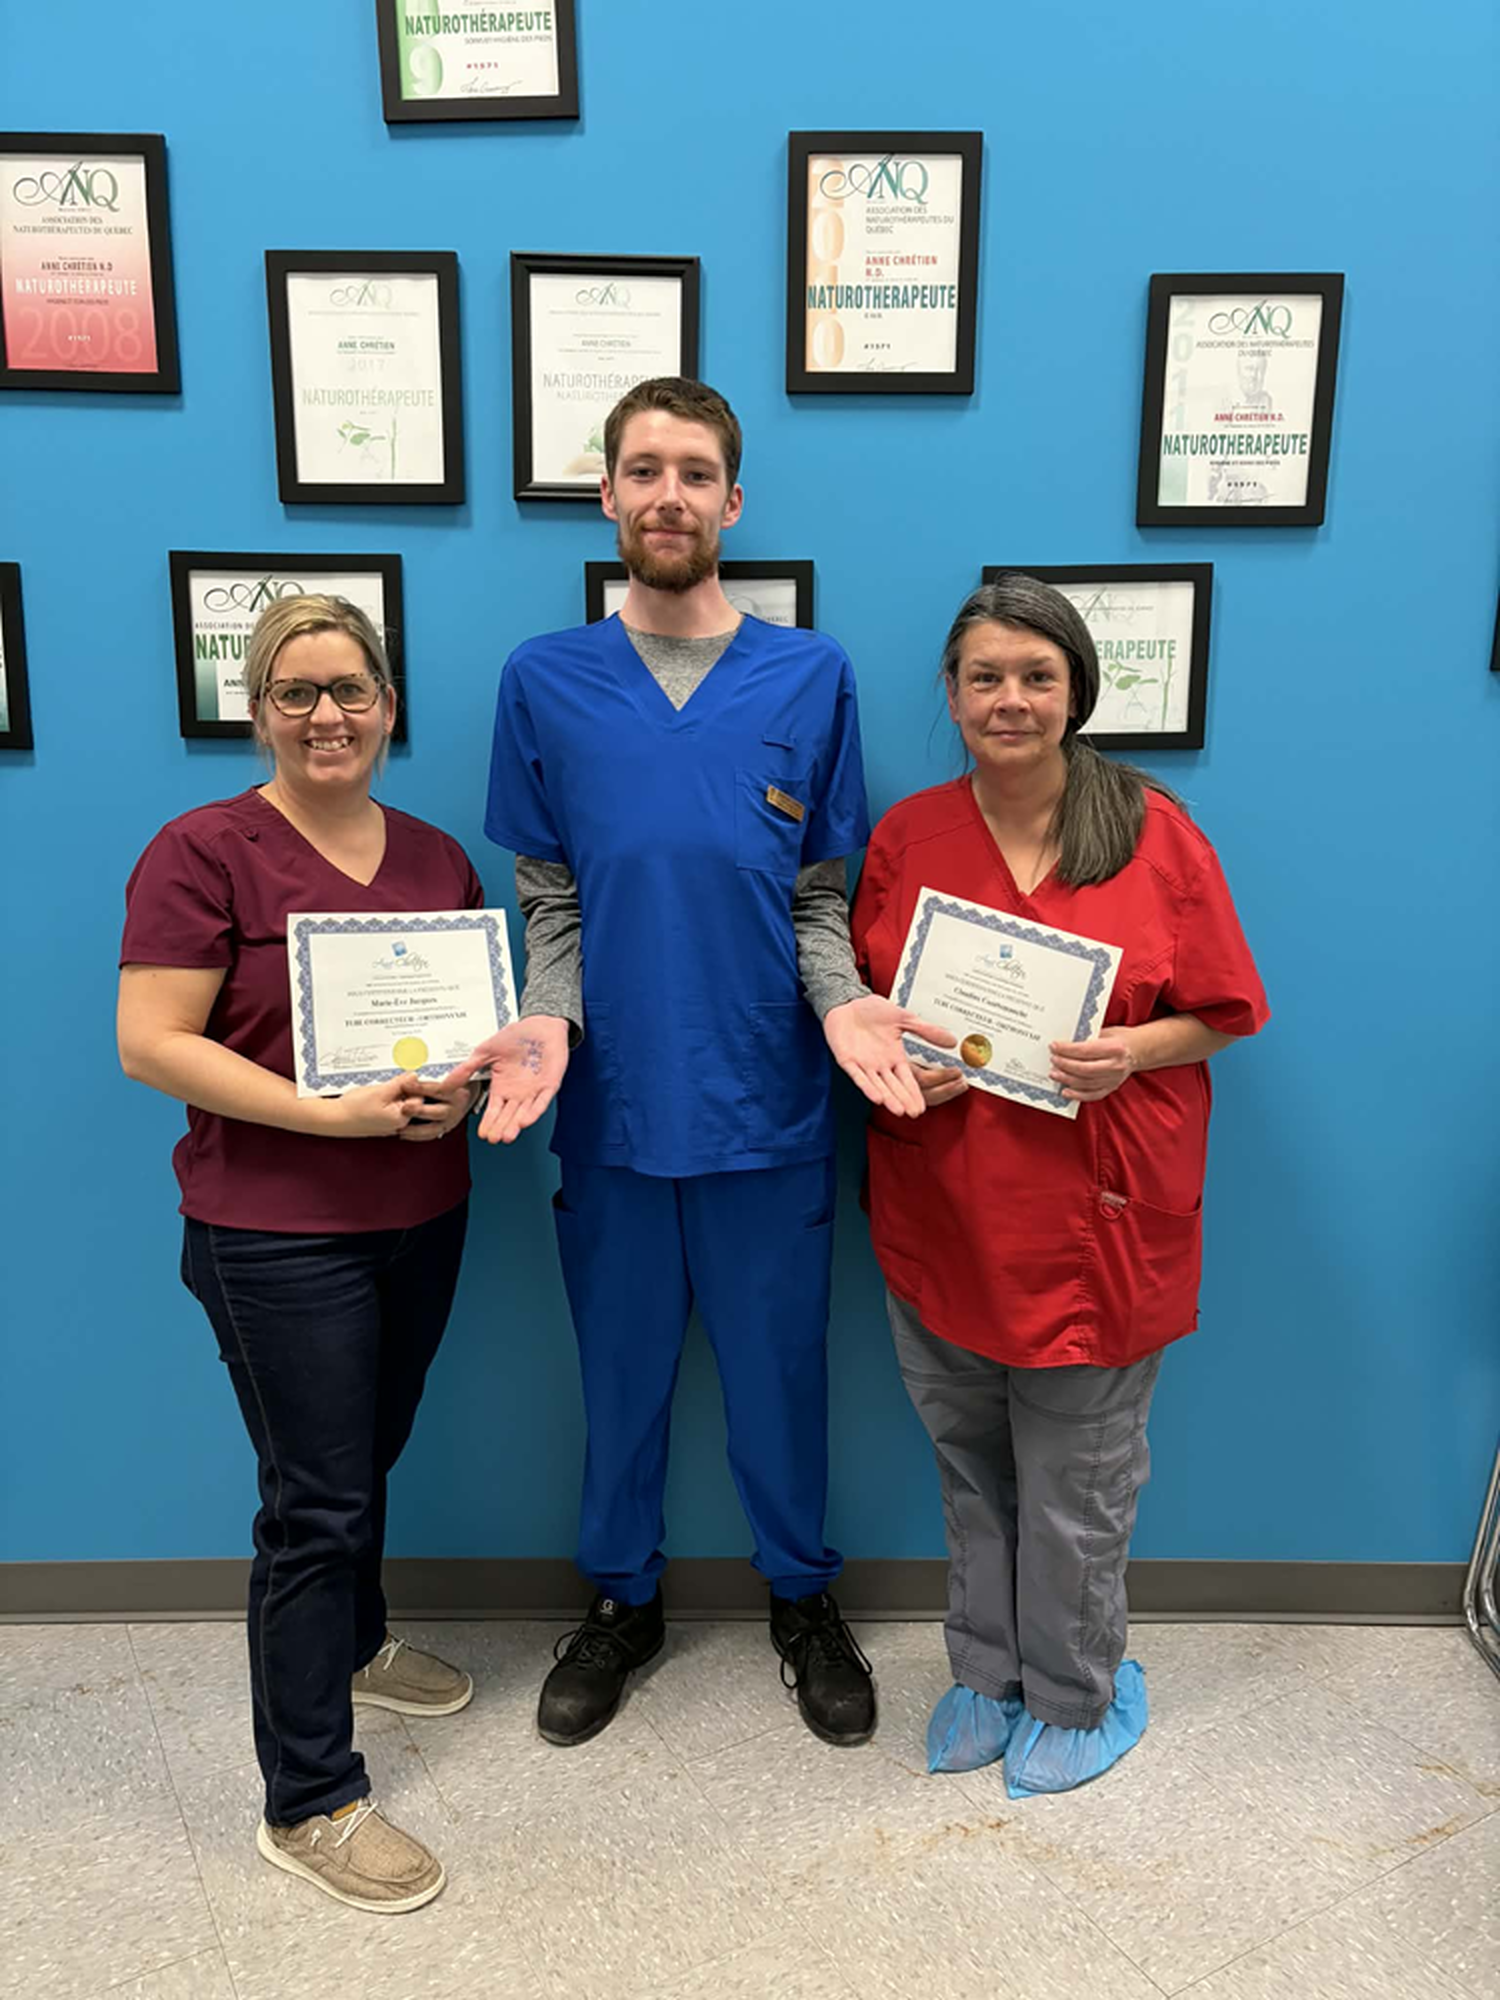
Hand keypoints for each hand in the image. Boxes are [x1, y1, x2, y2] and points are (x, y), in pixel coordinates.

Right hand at [315, 1073, 426, 1137]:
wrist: (334, 1118)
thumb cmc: (354, 1109)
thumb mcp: (380, 1091)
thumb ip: (400, 1084)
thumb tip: (415, 1076)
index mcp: (402, 1118)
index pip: (419, 1098)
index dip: (412, 1085)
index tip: (404, 1077)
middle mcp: (399, 1124)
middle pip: (411, 1101)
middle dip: (403, 1088)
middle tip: (391, 1082)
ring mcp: (390, 1124)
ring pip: (400, 1103)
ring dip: (394, 1093)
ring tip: (382, 1089)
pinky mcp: (383, 1121)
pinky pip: (392, 1107)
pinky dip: (387, 1099)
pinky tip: (378, 1094)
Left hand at [397, 1074, 481, 1143]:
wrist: (470, 1090)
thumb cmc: (458, 1079)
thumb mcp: (452, 1072)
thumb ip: (434, 1072)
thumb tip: (412, 1071)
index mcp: (458, 1091)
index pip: (439, 1089)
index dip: (421, 1088)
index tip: (405, 1084)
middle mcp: (456, 1107)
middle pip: (437, 1111)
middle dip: (418, 1110)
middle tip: (403, 1108)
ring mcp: (452, 1119)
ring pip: (432, 1128)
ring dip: (414, 1129)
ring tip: (399, 1127)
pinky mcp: (447, 1127)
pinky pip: (431, 1135)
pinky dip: (416, 1136)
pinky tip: (404, 1133)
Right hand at [444, 1015, 569, 1145]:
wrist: (539, 1024)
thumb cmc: (515, 1037)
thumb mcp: (485, 1052)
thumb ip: (466, 1069)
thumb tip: (445, 1083)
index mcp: (502, 1087)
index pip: (494, 1110)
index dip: (488, 1122)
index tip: (482, 1134)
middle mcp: (518, 1093)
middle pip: (508, 1116)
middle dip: (500, 1128)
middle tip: (493, 1138)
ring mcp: (534, 1090)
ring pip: (524, 1112)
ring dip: (516, 1125)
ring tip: (506, 1136)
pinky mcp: (549, 1085)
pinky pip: (542, 1101)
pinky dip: (535, 1111)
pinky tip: (525, 1120)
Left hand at [823, 995, 956, 1117]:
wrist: (847, 1002)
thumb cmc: (873, 1011)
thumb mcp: (904, 1018)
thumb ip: (927, 1031)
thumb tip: (953, 1041)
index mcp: (894, 1057)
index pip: (907, 1080)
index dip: (914, 1093)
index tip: (922, 1108)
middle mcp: (880, 1065)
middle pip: (894, 1087)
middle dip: (904, 1100)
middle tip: (914, 1113)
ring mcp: (863, 1064)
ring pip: (878, 1086)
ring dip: (888, 1099)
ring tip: (899, 1111)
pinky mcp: (847, 1060)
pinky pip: (858, 1077)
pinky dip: (867, 1087)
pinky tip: (877, 1098)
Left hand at [1049, 1030, 1138, 1103]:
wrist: (1139, 1051)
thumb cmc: (1119, 1039)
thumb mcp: (1105, 1032)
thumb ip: (1088, 1038)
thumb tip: (1064, 1044)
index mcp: (1114, 1048)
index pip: (1085, 1051)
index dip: (1067, 1049)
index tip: (1054, 1046)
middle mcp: (1115, 1066)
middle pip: (1084, 1069)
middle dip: (1065, 1065)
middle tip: (1053, 1060)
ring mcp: (1114, 1079)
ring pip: (1086, 1083)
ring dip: (1067, 1079)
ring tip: (1054, 1073)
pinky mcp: (1112, 1088)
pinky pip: (1092, 1095)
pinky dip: (1077, 1095)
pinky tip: (1065, 1091)